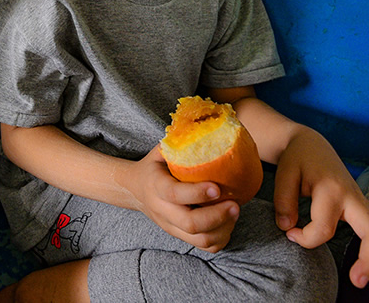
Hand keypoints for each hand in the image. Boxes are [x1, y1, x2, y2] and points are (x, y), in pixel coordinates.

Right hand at [121, 146, 240, 251]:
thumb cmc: (154, 166)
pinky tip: (229, 222)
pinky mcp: (180, 236)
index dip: (197, 193)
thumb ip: (179, 141)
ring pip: (199, 239)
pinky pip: (204, 246)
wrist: (134, 189)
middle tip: (235, 204)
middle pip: (190, 224)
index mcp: (156, 186)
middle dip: (217, 216)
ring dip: (222, 229)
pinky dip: (221, 238)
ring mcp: (171, 226)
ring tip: (235, 211)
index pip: (175, 194)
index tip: (217, 186)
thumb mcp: (161, 150)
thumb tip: (208, 122)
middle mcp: (162, 210)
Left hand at [272, 129, 368, 287]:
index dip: (304, 238)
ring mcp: (365, 202)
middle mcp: (354, 197)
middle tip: (358, 281)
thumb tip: (289, 226)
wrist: (312, 145)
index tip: (291, 234)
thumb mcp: (284, 174)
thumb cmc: (299, 160)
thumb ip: (284, 201)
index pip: (323, 228)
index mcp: (332, 190)